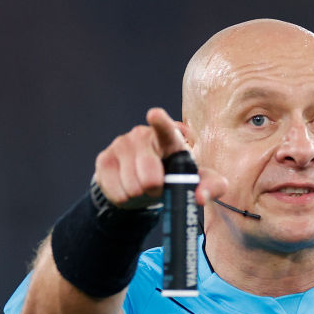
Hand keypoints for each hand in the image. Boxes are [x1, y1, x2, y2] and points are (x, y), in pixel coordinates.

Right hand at [93, 107, 226, 208]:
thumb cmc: (174, 176)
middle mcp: (141, 136)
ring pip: (132, 186)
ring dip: (139, 194)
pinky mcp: (104, 160)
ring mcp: (120, 145)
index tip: (154, 115)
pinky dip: (124, 198)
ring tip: (143, 186)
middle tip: (157, 186)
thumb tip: (200, 197)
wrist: (143, 185)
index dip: (159, 122)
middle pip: (149, 175)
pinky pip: (116, 191)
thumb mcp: (197, 181)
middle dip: (155, 189)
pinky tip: (128, 189)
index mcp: (167, 137)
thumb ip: (210, 187)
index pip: (164, 128)